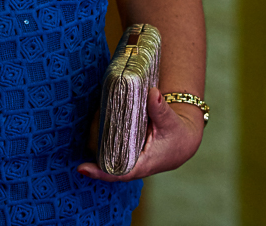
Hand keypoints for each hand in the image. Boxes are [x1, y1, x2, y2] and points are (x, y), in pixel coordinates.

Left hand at [76, 88, 204, 181]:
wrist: (182, 141)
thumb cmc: (176, 135)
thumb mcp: (170, 122)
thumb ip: (160, 109)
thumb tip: (153, 93)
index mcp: (141, 165)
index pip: (116, 173)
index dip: (99, 172)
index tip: (82, 168)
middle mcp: (129, 164)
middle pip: (104, 160)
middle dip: (93, 145)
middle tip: (89, 125)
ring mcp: (124, 158)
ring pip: (103, 152)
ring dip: (95, 138)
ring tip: (92, 117)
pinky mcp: (123, 150)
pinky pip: (107, 145)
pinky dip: (101, 135)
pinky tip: (95, 119)